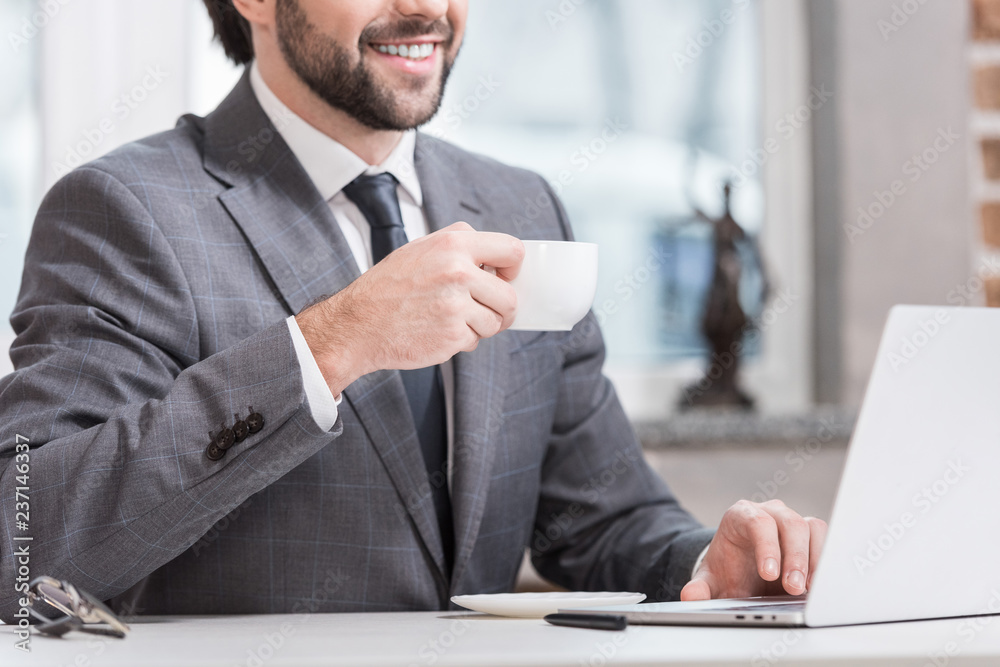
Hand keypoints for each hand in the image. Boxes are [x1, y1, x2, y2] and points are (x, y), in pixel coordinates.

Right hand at [296, 222, 523, 394]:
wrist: (358, 324)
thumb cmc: (388, 287)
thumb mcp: (420, 249)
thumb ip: (459, 247)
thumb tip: (495, 259)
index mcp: (453, 244)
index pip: (512, 250)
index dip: (513, 269)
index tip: (504, 278)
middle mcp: (458, 271)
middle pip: (509, 296)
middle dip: (501, 308)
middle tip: (484, 310)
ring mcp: (456, 305)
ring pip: (495, 321)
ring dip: (479, 326)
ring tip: (450, 319)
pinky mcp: (453, 335)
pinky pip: (475, 340)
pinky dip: (463, 341)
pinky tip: (438, 332)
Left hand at [680, 499, 826, 600]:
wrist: (740, 570)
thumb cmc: (727, 569)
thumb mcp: (711, 580)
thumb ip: (700, 588)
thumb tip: (691, 596)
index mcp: (740, 515)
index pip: (757, 521)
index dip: (766, 546)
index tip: (769, 574)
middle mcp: (769, 512)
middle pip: (789, 523)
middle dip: (794, 557)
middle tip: (793, 588)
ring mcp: (791, 521)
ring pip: (811, 528)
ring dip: (813, 559)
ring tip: (808, 589)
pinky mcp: (810, 535)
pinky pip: (824, 540)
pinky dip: (824, 561)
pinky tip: (819, 585)